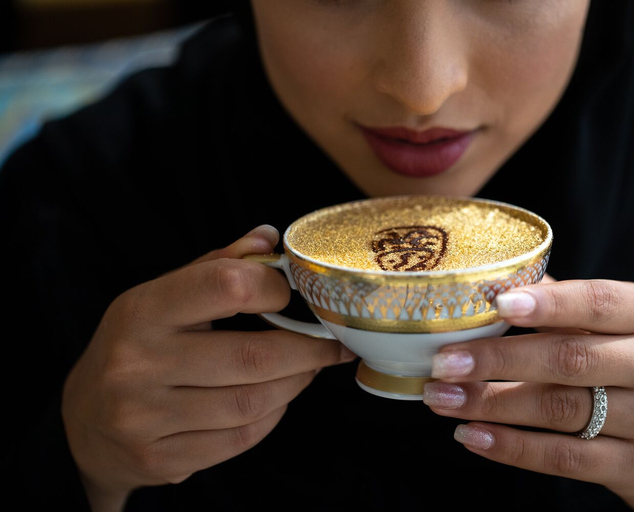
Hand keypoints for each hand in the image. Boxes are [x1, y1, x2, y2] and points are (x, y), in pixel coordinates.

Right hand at [62, 225, 354, 511]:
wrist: (82, 421)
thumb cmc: (136, 344)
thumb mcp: (162, 295)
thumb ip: (217, 266)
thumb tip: (270, 239)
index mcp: (141, 311)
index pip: (225, 286)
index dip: (274, 288)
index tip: (293, 294)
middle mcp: (136, 365)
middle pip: (252, 355)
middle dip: (307, 349)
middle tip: (331, 343)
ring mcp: (145, 419)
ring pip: (252, 402)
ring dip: (295, 384)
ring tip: (306, 369)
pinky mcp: (159, 460)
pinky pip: (240, 439)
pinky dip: (273, 416)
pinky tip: (277, 398)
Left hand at [423, 277, 633, 511]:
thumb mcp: (624, 327)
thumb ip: (567, 305)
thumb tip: (493, 281)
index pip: (596, 302)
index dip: (546, 304)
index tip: (496, 304)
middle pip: (567, 359)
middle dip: (496, 360)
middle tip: (443, 362)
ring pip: (558, 409)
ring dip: (490, 404)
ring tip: (440, 398)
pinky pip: (565, 457)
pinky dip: (512, 447)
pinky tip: (472, 436)